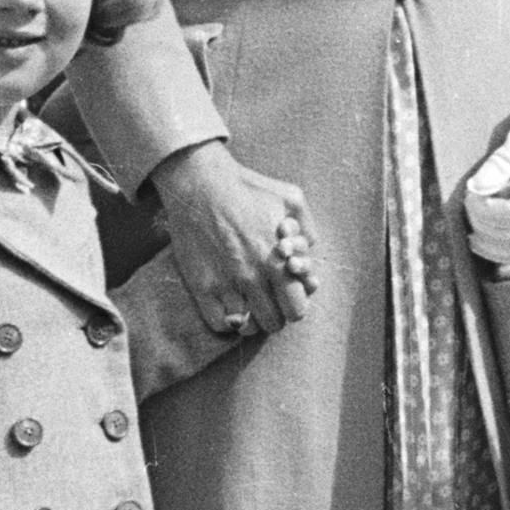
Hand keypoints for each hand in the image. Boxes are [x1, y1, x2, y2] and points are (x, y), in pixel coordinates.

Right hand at [150, 140, 316, 344]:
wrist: (200, 183)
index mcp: (279, 261)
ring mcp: (225, 285)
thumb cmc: (248, 188)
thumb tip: (310, 251)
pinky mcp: (200, 286)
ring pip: (248, 327)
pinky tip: (229, 305)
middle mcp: (253, 278)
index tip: (287, 294)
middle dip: (276, 313)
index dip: (295, 304)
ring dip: (252, 319)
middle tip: (268, 299)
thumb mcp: (290, 199)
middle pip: (273, 322)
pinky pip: (219, 323)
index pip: (297, 309)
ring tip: (249, 304)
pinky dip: (227, 321)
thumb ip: (308, 228)